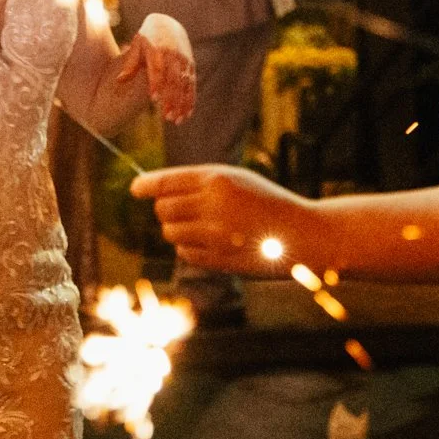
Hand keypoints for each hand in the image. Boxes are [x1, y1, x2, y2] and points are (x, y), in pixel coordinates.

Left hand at [117, 12, 193, 120]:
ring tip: (176, 121)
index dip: (156, 84)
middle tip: (167, 117)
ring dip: (182, 104)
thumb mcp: (137, 45)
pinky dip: (190, 101)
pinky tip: (187, 115)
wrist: (168, 24)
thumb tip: (119, 80)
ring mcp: (184, 61)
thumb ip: (130, 64)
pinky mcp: (191, 66)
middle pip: (173, 80)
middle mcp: (173, 56)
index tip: (153, 99)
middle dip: (171, 99)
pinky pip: (192, 86)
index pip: (157, 69)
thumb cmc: (147, 38)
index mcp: (158, 50)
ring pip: (185, 86)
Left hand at [131, 164, 316, 275]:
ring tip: (204, 226)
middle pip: (163, 209)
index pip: (166, 182)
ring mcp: (216, 235)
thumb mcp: (236, 179)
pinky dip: (190, 249)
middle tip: (185, 210)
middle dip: (166, 209)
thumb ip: (198, 182)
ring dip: (178, 230)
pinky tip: (211, 243)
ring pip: (170, 232)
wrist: (303, 234)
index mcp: (217, 180)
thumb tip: (154, 191)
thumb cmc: (266, 202)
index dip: (146, 185)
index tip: (135, 189)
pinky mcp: (220, 259)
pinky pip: (185, 253)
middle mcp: (214, 205)